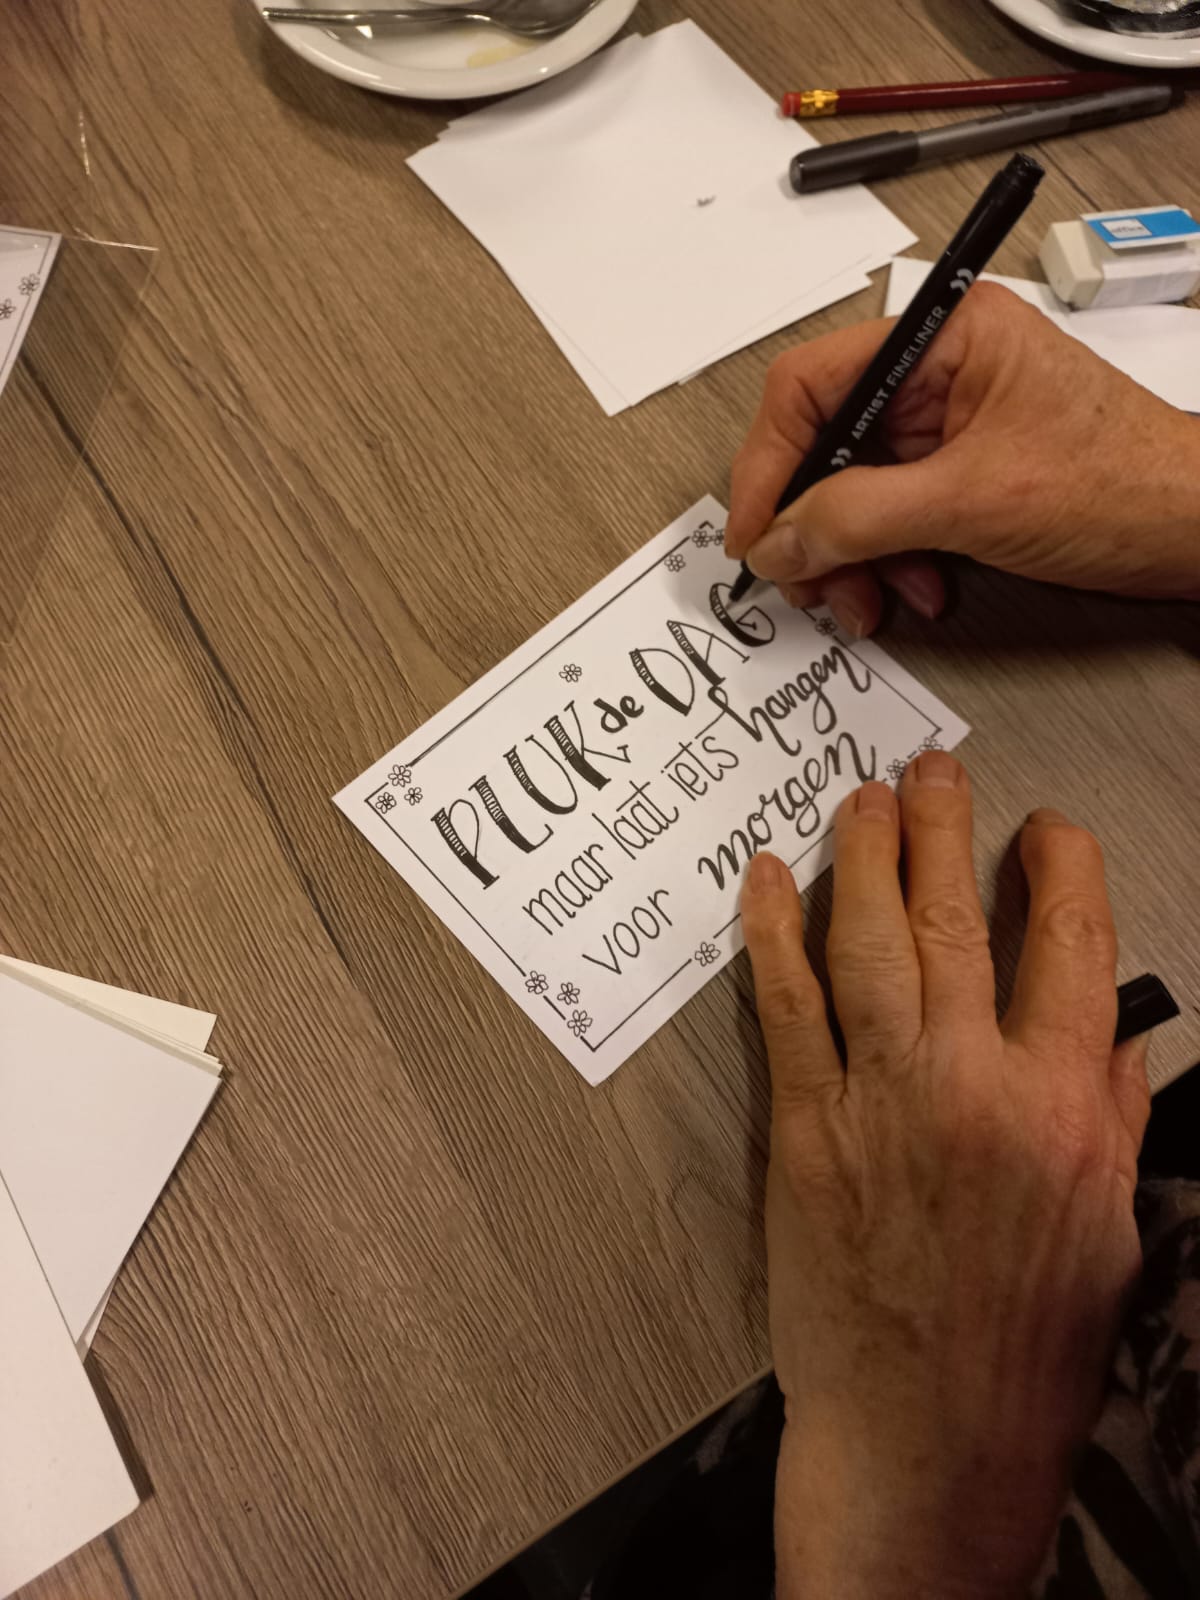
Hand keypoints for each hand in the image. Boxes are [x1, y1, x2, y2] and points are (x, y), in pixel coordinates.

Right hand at [726, 283, 1199, 636]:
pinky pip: (890, 518)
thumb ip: (858, 517)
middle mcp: (937, 372)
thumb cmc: (1120, 483)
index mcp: (941, 335)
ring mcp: (948, 425)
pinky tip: (914, 591)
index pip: (809, 387)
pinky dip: (888, 562)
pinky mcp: (959, 473)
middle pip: (824, 446)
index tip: (755, 532)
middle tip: (809, 580)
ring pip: (851, 492)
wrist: (1192, 530)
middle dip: (814, 525)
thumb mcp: (970, 501)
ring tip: (869, 600)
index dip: (768, 464)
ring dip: (851, 557)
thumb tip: (778, 537)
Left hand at [739, 752, 1150, 1599]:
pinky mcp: (805, 1129)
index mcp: (1065, 1104)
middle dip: (944, 826)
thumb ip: (1110, 1115)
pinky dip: (775, 932)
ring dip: (865, 855)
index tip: (1044, 829)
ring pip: (870, 941)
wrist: (928, 1437)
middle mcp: (975, 1082)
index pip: (1073, 940)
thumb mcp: (1109, 1227)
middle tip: (932, 771)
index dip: (1057, 864)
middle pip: (957, 917)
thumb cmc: (1027, 1344)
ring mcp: (882, 1099)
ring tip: (862, 797)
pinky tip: (770, 878)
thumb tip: (1108, 1031)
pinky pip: (786, 1005)